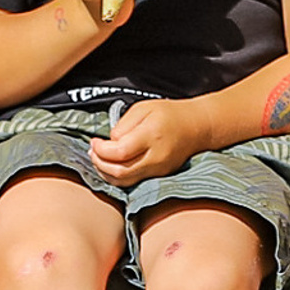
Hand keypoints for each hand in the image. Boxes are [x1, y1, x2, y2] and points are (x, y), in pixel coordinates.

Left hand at [89, 97, 207, 186]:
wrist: (197, 127)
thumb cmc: (169, 114)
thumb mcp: (143, 108)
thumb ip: (123, 125)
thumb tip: (110, 143)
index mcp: (151, 136)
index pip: (119, 152)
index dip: (100, 150)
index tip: (95, 141)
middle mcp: (156, 157)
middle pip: (119, 172)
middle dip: (99, 163)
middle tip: (93, 151)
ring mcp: (158, 170)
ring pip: (124, 181)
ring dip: (105, 172)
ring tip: (99, 158)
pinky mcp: (158, 176)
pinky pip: (132, 181)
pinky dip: (117, 176)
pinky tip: (111, 164)